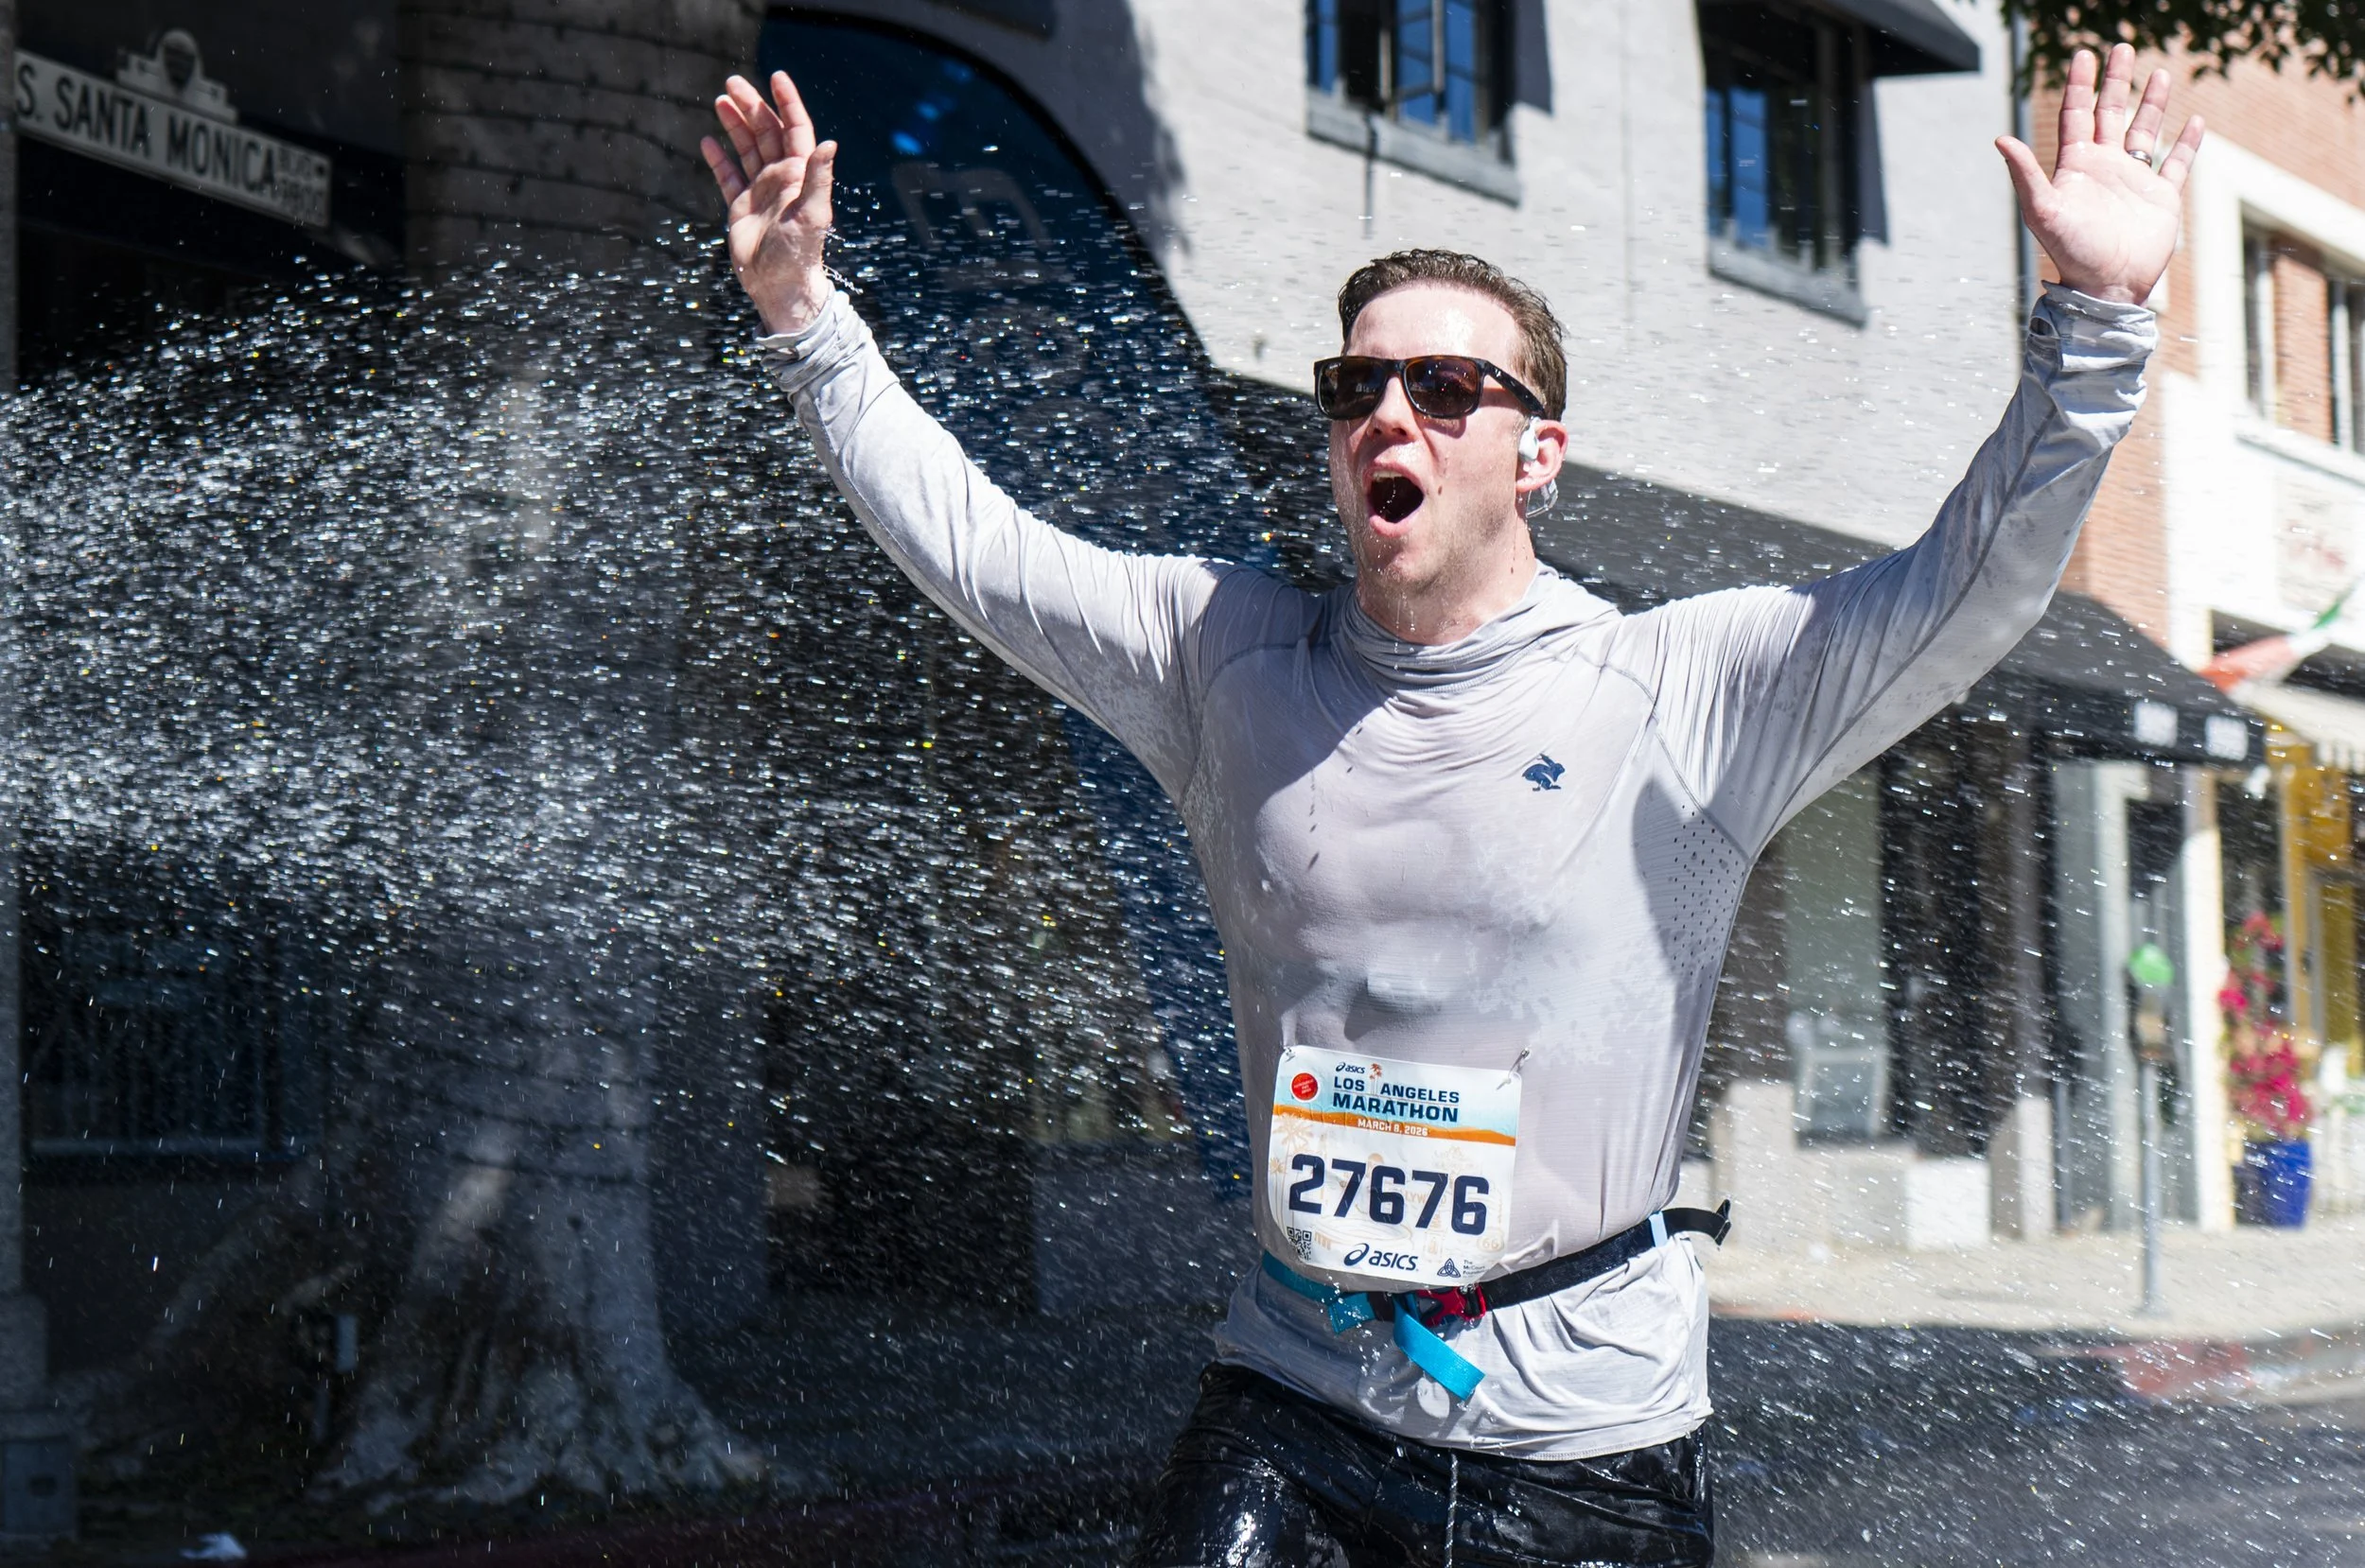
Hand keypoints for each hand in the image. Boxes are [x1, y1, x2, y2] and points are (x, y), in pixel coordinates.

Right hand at [701, 71, 839, 335]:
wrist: (779, 287)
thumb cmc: (800, 253)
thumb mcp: (812, 214)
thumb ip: (820, 177)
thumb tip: (830, 142)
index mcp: (800, 175)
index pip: (795, 129)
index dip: (788, 102)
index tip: (776, 77)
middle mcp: (781, 179)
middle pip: (766, 133)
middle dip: (751, 106)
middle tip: (732, 82)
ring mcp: (760, 192)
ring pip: (746, 149)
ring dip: (735, 125)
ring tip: (719, 100)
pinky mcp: (741, 208)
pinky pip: (728, 176)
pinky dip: (719, 159)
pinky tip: (708, 141)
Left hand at [1995, 43, 2203, 306]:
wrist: (2106, 286)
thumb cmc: (2071, 251)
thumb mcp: (2043, 211)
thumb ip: (2025, 174)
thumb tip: (2000, 139)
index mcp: (2076, 166)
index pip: (2076, 115)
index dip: (2079, 85)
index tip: (2084, 54)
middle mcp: (2104, 168)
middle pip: (2110, 114)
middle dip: (2116, 81)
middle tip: (2122, 47)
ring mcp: (2133, 180)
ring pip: (2144, 131)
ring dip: (2152, 103)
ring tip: (2161, 72)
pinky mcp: (2161, 197)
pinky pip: (2177, 163)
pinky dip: (2187, 143)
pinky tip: (2194, 121)